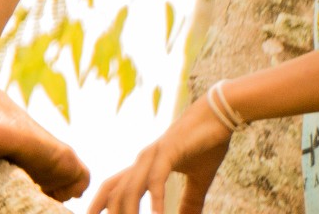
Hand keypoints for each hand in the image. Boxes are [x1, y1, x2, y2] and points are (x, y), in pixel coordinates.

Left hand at [87, 98, 229, 213]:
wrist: (219, 114)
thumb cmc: (206, 145)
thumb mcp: (199, 181)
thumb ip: (190, 202)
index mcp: (145, 167)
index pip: (114, 187)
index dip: (99, 203)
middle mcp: (143, 161)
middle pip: (115, 190)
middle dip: (110, 212)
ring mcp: (154, 155)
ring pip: (131, 188)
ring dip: (129, 212)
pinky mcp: (169, 151)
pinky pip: (156, 178)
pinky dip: (155, 199)